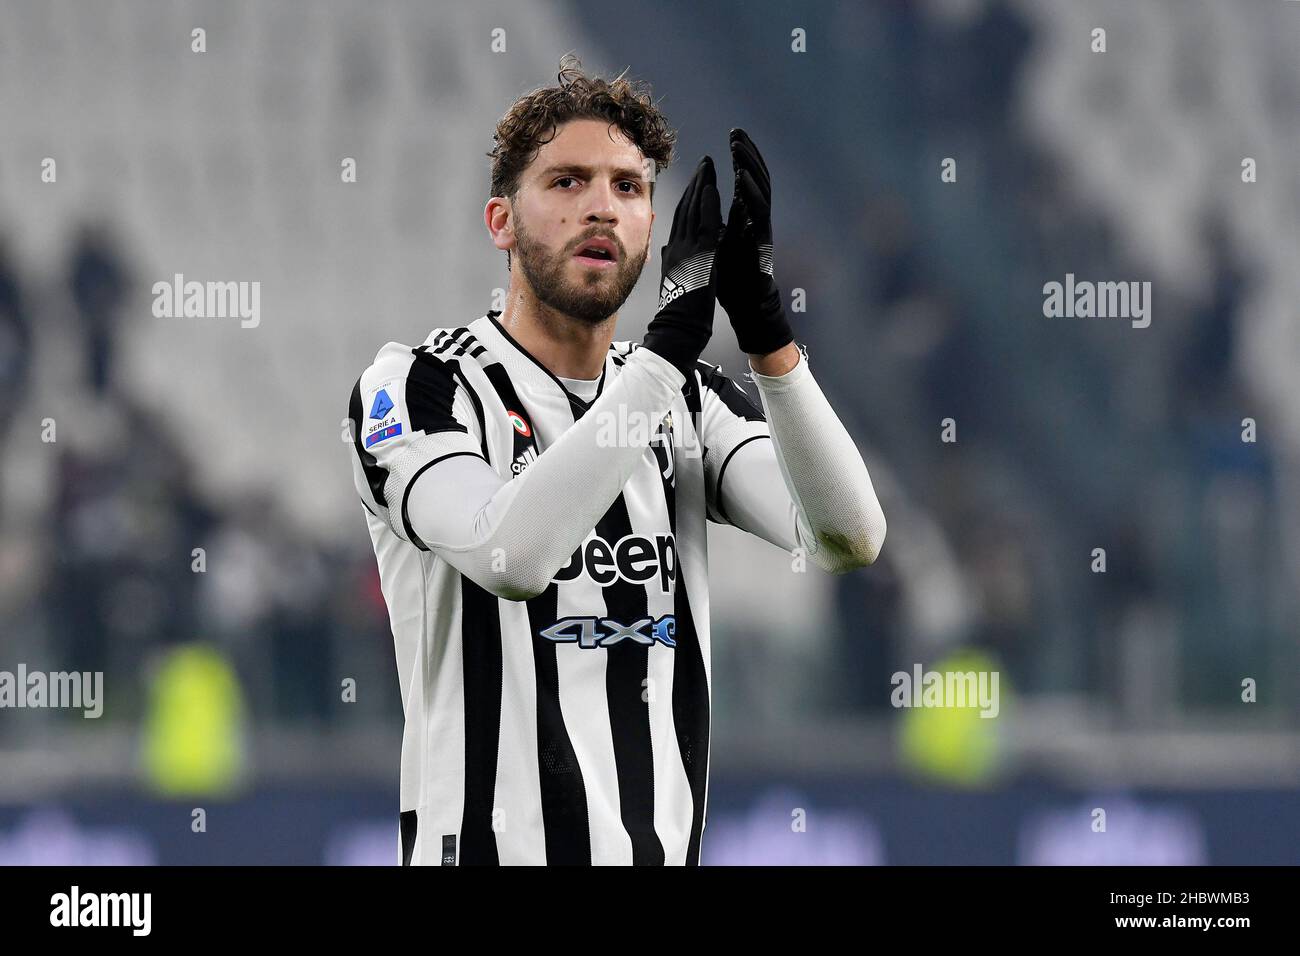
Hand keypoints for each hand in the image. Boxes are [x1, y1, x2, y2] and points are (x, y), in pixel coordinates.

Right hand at [641, 155, 723, 377]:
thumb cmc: (678, 312)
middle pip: (684, 209)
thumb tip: (668, 250)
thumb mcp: (673, 282)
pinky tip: (712, 188)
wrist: (678, 329)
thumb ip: (671, 262)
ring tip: (709, 167)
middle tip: (703, 165)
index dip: (687, 198)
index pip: (679, 219)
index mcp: (671, 254)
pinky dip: (706, 204)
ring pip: (692, 210)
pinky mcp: (697, 255)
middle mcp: (674, 247)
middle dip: (694, 185)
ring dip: (701, 186)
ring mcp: (684, 250)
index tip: (695, 182)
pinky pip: (701, 223)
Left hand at [715, 128, 794, 356]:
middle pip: (755, 177)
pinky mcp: (762, 239)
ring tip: (739, 147)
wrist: (746, 303)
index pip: (746, 178)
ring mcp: (761, 227)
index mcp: (746, 214)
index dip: (740, 158)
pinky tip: (743, 179)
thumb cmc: (730, 276)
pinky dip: (751, 194)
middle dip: (746, 154)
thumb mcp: (716, 243)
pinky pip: (757, 212)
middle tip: (737, 132)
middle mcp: (756, 217)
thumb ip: (711, 224)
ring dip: (749, 167)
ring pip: (759, 189)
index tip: (732, 136)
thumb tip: (695, 210)